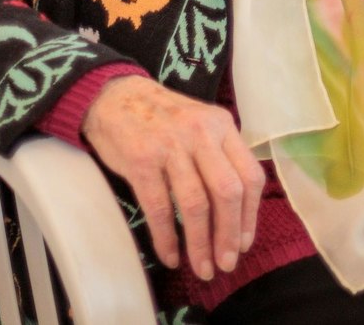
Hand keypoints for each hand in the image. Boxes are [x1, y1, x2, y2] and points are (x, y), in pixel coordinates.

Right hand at [80, 76, 262, 279]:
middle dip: (229, 235)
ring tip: (202, 267)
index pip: (250, 175)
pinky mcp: (141, 161)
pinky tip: (171, 255)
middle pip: (227, 192)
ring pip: (195, 205)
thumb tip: (237, 211)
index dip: (250, 215)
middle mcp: (201, 134)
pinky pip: (159, 208)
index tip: (244, 243)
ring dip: (200, 243)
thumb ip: (220, 155)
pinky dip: (166, 238)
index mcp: (222, 126)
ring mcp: (171, 147)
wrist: (113, 96)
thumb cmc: (161, 118)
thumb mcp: (201, 123)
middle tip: (225, 263)